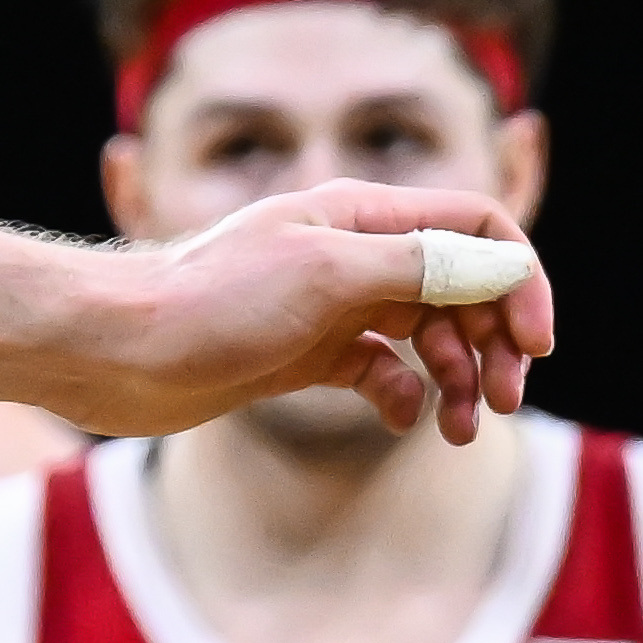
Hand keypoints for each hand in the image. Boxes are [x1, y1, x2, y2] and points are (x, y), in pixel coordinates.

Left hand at [90, 181, 553, 440]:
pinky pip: (380, 372)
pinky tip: (401, 419)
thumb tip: (498, 265)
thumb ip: (417, 264)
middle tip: (500, 398)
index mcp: (358, 215)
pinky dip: (403, 395)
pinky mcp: (299, 355)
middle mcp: (348, 253)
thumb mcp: (325, 271)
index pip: (475, 227)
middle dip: (493, 340)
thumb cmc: (205, 302)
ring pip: (426, 335)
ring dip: (457, 377)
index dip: (517, 279)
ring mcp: (325, 307)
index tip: (534, 341)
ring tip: (459, 427)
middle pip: (459, 287)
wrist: (109, 351)